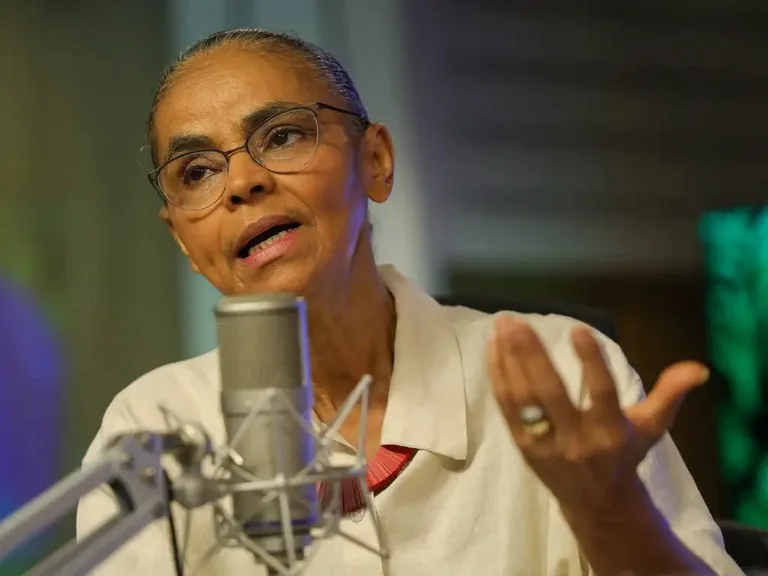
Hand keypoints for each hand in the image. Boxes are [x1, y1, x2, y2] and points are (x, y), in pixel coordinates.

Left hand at [487, 315, 709, 514]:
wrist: (597, 505)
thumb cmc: (624, 456)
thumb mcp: (652, 428)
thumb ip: (669, 395)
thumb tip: (698, 368)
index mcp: (610, 432)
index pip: (600, 393)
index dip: (591, 363)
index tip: (578, 330)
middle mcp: (576, 439)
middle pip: (549, 394)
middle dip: (531, 356)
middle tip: (518, 321)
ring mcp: (545, 444)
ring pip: (522, 399)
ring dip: (508, 360)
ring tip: (502, 325)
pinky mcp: (522, 445)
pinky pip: (506, 408)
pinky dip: (498, 376)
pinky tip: (494, 347)